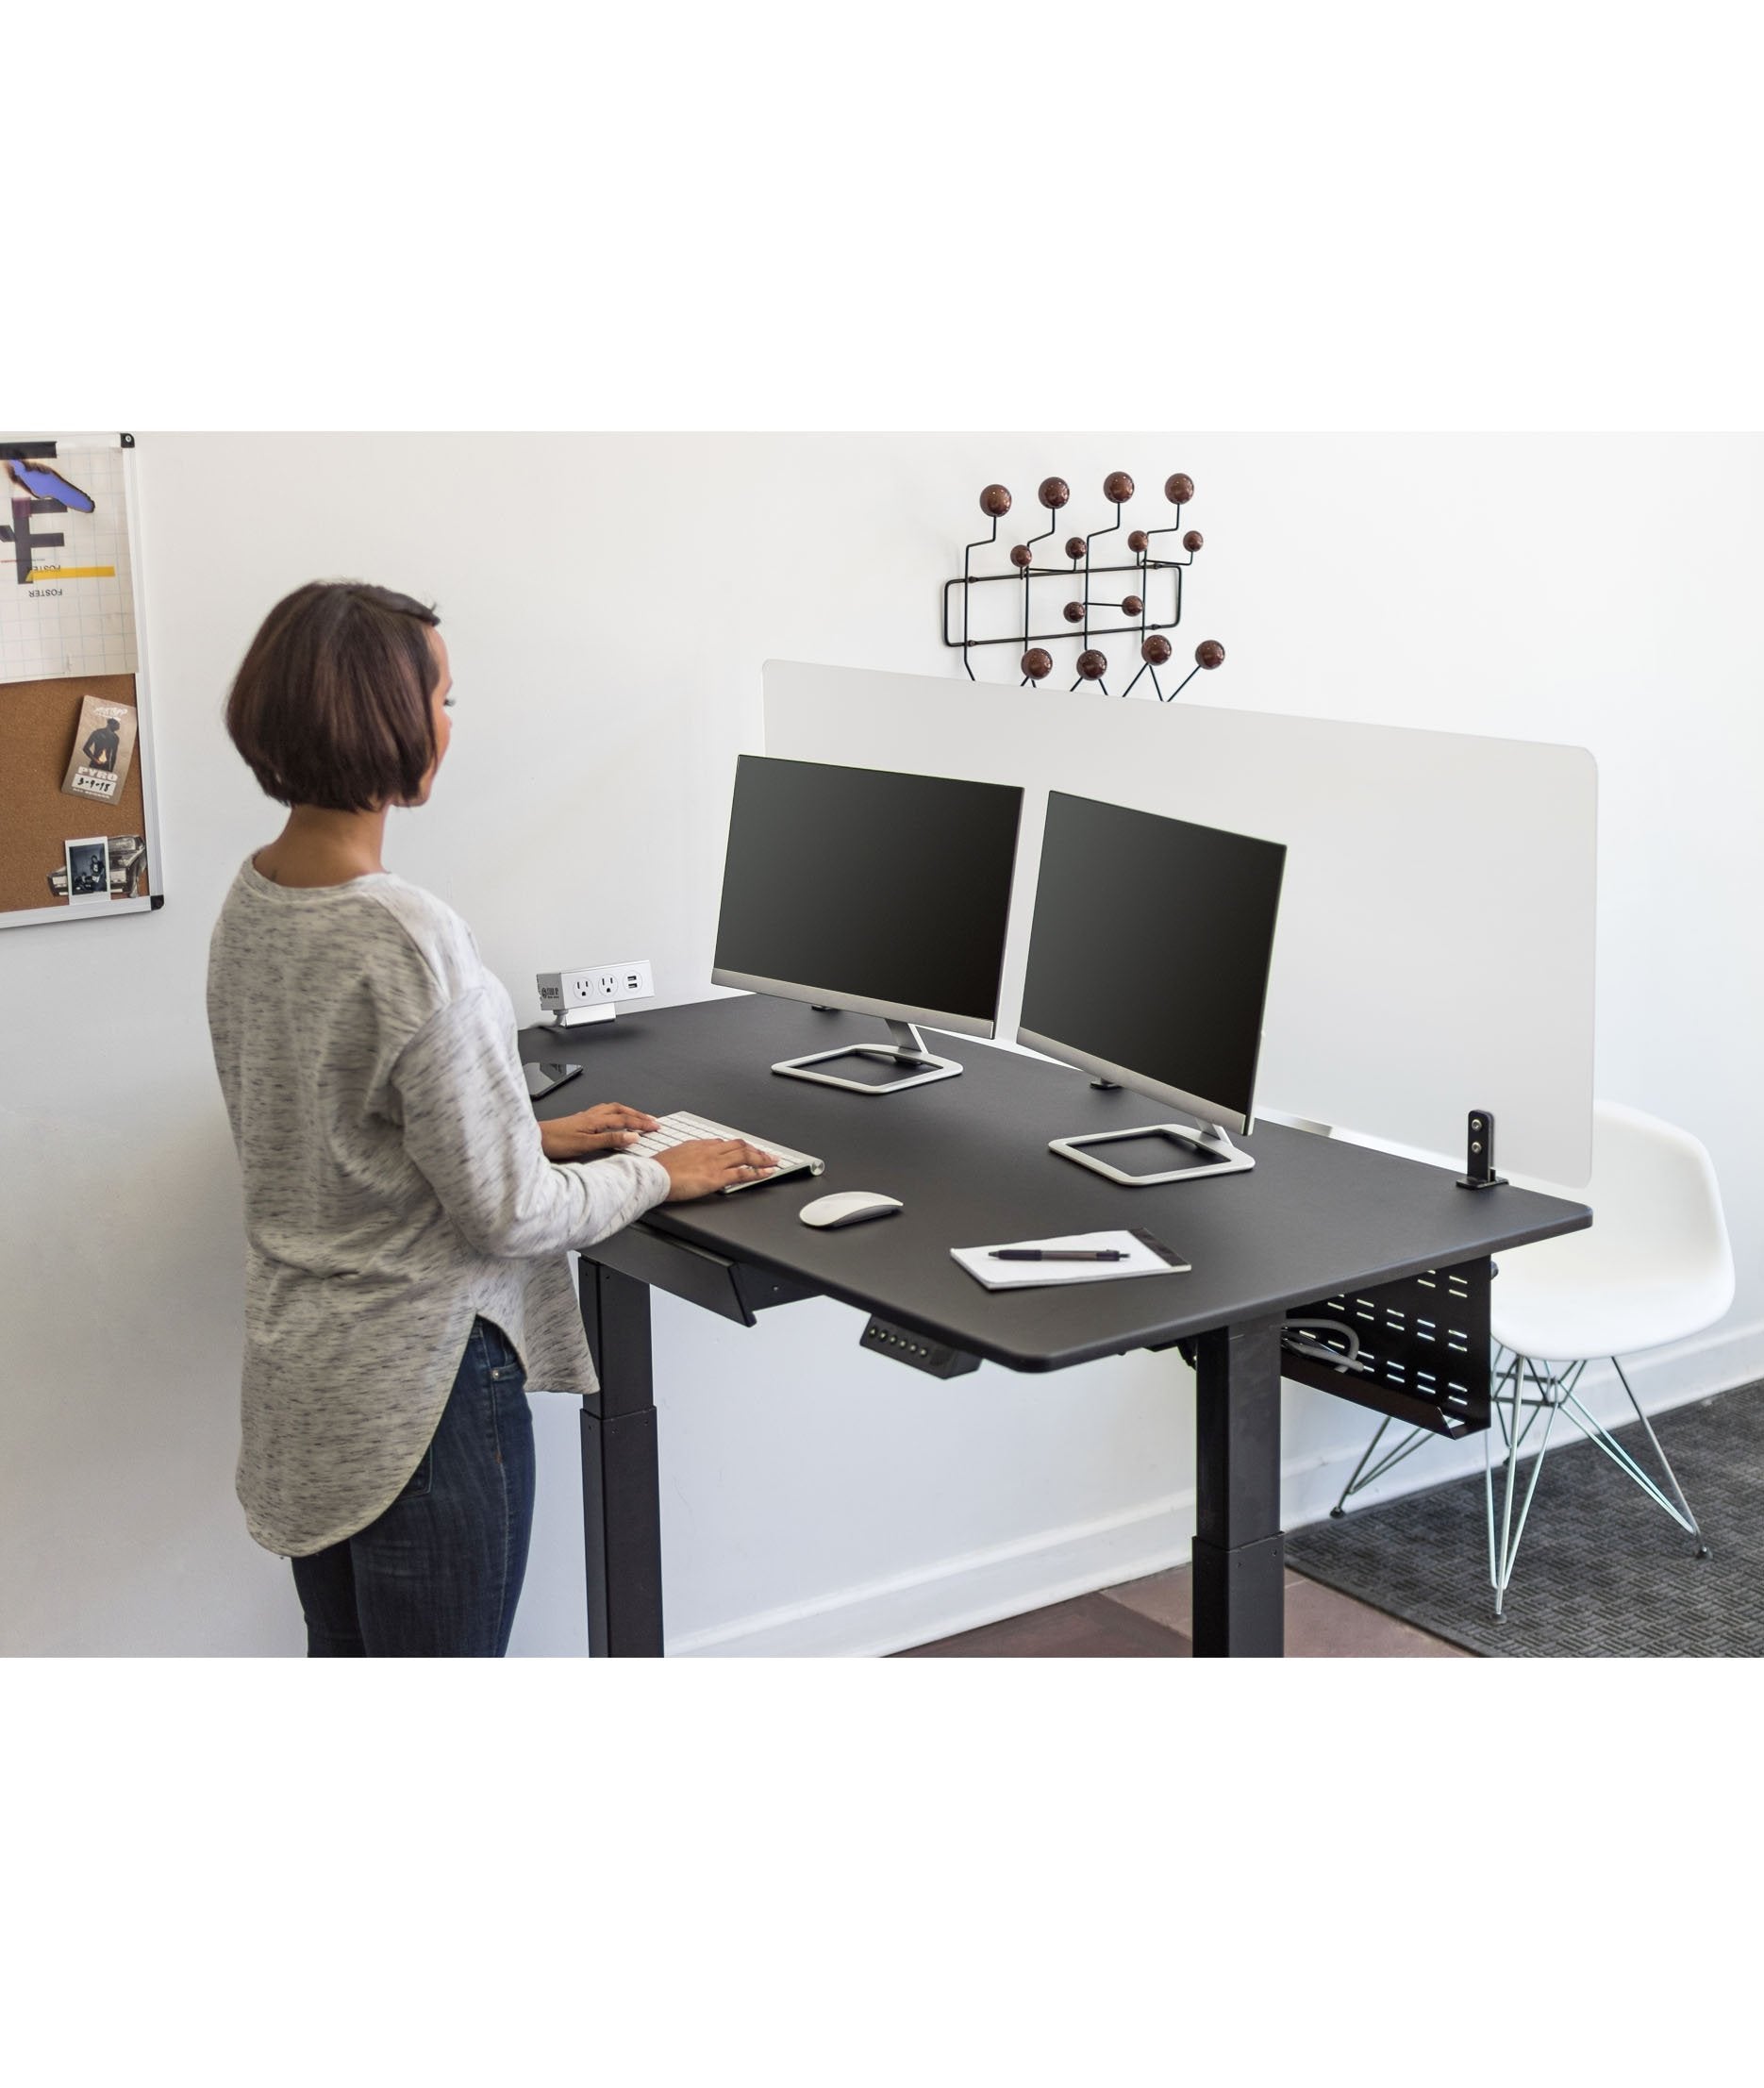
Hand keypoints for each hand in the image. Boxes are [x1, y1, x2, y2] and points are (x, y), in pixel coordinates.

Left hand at [540, 1102, 659, 1161]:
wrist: (535, 1138)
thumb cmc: (556, 1142)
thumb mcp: (586, 1145)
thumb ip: (610, 1140)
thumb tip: (633, 1136)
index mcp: (596, 1120)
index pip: (625, 1120)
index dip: (642, 1123)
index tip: (656, 1127)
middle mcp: (592, 1115)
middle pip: (621, 1110)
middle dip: (638, 1114)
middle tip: (652, 1120)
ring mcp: (585, 1116)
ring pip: (612, 1109)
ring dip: (627, 1111)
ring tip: (637, 1116)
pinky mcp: (579, 1120)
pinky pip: (603, 1111)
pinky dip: (614, 1113)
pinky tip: (612, 1118)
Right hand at [656, 1138, 779, 1200]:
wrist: (654, 1175)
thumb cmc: (658, 1169)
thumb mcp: (672, 1157)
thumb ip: (684, 1158)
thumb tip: (686, 1163)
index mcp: (697, 1145)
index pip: (723, 1143)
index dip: (737, 1147)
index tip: (744, 1150)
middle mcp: (709, 1150)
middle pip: (738, 1146)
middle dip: (755, 1149)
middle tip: (766, 1154)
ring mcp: (715, 1162)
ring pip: (745, 1156)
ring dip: (762, 1158)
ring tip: (773, 1161)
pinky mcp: (717, 1176)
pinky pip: (743, 1173)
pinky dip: (758, 1172)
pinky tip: (767, 1172)